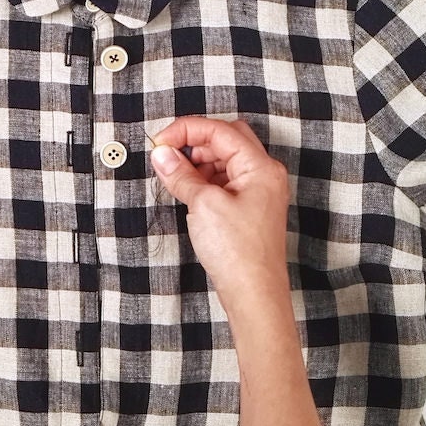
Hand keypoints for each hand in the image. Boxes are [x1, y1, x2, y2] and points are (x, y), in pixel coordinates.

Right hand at [148, 116, 291, 317]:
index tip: (160, 141)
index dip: (186, 130)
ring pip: (226, 159)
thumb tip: (163, 154)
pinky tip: (188, 188)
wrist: (254, 294)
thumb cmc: (238, 253)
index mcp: (260, 167)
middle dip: (195, 141)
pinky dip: (205, 179)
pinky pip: (226, 180)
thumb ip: (181, 174)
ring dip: (199, 161)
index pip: (220, 130)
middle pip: (227, 139)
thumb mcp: (203, 205)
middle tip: (168, 153)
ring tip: (175, 174)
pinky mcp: (250, 208)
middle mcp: (264, 174)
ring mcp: (259, 191)